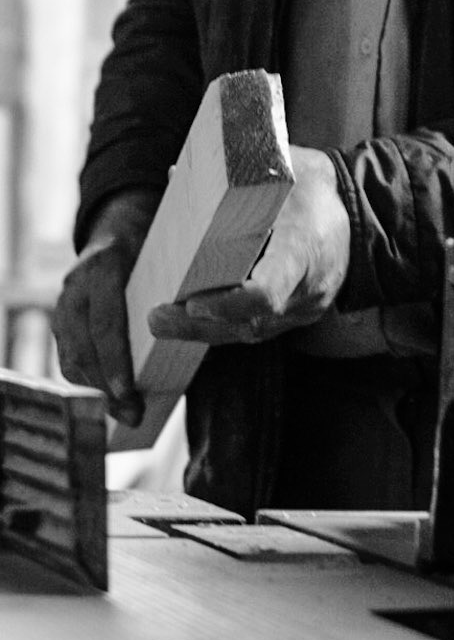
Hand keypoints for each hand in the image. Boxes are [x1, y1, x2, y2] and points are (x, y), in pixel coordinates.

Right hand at [52, 189, 158, 425]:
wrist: (120, 225)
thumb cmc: (159, 244)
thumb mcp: (172, 252)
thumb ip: (181, 284)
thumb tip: (206, 322)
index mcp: (107, 263)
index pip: (106, 320)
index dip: (115, 359)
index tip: (127, 391)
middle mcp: (78, 281)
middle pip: (83, 345)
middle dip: (106, 385)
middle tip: (132, 415)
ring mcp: (64, 299)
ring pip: (72, 355)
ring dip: (97, 390)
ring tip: (125, 413)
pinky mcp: (61, 315)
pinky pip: (68, 356)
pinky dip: (88, 381)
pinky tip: (109, 399)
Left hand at [147, 146, 350, 346]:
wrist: (366, 212)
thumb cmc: (317, 187)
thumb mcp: (285, 168)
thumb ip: (235, 175)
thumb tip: (177, 177)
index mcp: (305, 247)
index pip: (268, 290)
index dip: (229, 303)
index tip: (193, 301)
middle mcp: (308, 287)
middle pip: (251, 319)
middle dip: (200, 324)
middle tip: (157, 317)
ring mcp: (306, 306)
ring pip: (251, 330)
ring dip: (205, 330)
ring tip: (162, 320)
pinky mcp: (299, 314)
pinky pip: (259, 327)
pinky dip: (224, 325)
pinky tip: (192, 319)